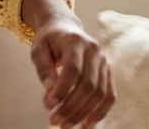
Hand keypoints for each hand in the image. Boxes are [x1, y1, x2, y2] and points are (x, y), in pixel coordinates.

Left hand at [23, 0, 116, 127]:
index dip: (62, 89)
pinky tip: (87, 123)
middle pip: (88, 84)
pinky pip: (109, 95)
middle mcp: (95, 52)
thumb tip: (49, 89)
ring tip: (65, 125)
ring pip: (99, 93)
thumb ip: (44, 68)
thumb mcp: (38, 49)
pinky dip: (100, 111)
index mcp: (76, 42)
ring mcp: (105, 62)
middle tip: (55, 121)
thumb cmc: (48, 41)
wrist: (64, 28)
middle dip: (71, 106)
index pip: (72, 69)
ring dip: (83, 112)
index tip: (48, 105)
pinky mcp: (108, 73)